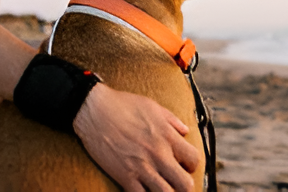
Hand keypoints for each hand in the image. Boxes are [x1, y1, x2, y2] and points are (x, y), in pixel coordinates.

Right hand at [73, 83, 199, 191]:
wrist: (93, 110)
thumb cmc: (121, 105)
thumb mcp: (152, 106)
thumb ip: (172, 120)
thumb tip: (184, 131)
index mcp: (167, 135)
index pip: (194, 159)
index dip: (192, 165)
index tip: (184, 165)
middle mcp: (158, 154)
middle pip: (186, 184)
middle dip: (184, 186)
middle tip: (175, 181)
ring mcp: (142, 167)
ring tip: (161, 187)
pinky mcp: (124, 176)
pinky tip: (143, 189)